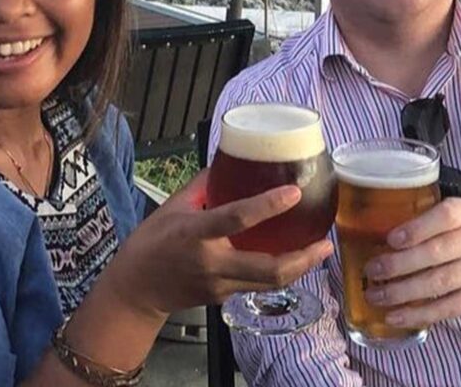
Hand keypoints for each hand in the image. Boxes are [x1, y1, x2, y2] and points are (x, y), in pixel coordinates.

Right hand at [105, 169, 333, 318]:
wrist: (135, 290)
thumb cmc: (151, 243)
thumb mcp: (174, 206)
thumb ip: (205, 185)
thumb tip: (232, 162)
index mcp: (196, 234)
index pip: (237, 218)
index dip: (268, 205)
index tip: (294, 193)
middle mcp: (212, 263)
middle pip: (268, 268)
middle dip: (303, 258)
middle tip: (325, 241)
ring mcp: (220, 285)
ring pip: (270, 283)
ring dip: (300, 268)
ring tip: (320, 250)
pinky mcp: (224, 299)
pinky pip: (258, 285)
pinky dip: (279, 272)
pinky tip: (292, 258)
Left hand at [363, 198, 460, 329]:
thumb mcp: (456, 216)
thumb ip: (426, 219)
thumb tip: (375, 231)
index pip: (444, 217)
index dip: (417, 229)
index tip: (391, 239)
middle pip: (434, 254)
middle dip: (398, 264)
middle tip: (372, 270)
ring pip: (436, 283)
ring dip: (401, 293)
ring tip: (375, 295)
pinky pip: (445, 308)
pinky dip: (417, 314)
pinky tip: (395, 316)